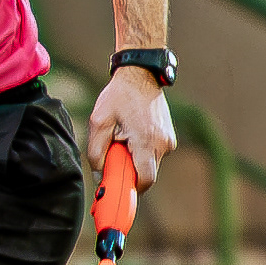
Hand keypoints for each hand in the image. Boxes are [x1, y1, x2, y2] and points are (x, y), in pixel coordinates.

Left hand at [88, 67, 176, 190]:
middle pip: (146, 174)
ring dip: (135, 160)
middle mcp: (162, 144)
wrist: (141, 75)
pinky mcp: (169, 138)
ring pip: (150, 165)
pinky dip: (141, 152)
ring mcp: (169, 141)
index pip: (145, 180)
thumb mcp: (99, 121)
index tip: (116, 189)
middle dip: (129, 171)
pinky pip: (154, 155)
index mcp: (146, 141)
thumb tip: (100, 175)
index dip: (131, 188)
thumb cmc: (119, 96)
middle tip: (114, 156)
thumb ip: (96, 151)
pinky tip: (132, 135)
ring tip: (123, 139)